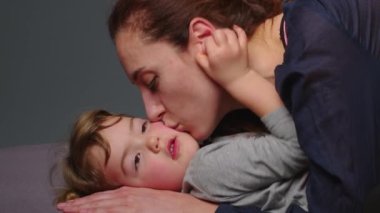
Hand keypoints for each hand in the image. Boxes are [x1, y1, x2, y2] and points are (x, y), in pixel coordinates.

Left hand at [56, 186, 216, 212]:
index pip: (106, 197)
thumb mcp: (153, 200)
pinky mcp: (138, 211)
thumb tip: (123, 205)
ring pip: (103, 208)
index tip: (74, 204)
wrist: (195, 210)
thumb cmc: (177, 207)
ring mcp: (133, 206)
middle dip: (80, 206)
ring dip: (85, 209)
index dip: (89, 201)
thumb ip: (137, 202)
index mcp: (134, 194)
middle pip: (100, 202)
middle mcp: (130, 198)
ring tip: (68, 210)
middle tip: (62, 207)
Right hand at [196, 25, 250, 88]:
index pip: (208, 40)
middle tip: (215, 42)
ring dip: (224, 33)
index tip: (207, 50)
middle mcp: (226, 48)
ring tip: (223, 38)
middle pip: (218, 32)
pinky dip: (238, 29)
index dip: (206, 44)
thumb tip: (199, 47)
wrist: (238, 80)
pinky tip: (234, 29)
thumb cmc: (221, 75)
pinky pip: (241, 33)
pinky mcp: (244, 46)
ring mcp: (236, 46)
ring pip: (229, 31)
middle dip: (214, 35)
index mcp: (215, 54)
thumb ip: (200, 58)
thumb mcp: (207, 69)